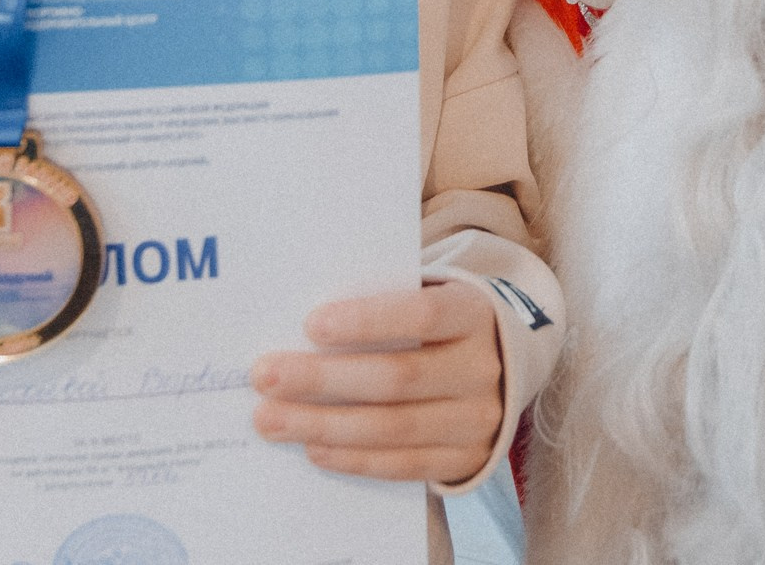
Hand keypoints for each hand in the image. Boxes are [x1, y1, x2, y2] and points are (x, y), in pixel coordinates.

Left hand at [249, 280, 502, 484]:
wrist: (499, 367)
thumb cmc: (438, 326)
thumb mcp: (427, 298)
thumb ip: (382, 305)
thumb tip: (300, 328)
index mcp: (472, 315)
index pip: (421, 315)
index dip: (367, 321)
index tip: (310, 324)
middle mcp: (481, 369)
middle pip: (397, 378)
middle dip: (323, 379)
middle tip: (265, 376)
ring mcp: (477, 420)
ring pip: (394, 428)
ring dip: (325, 425)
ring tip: (272, 419)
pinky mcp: (465, 459)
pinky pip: (403, 465)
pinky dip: (354, 458)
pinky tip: (313, 448)